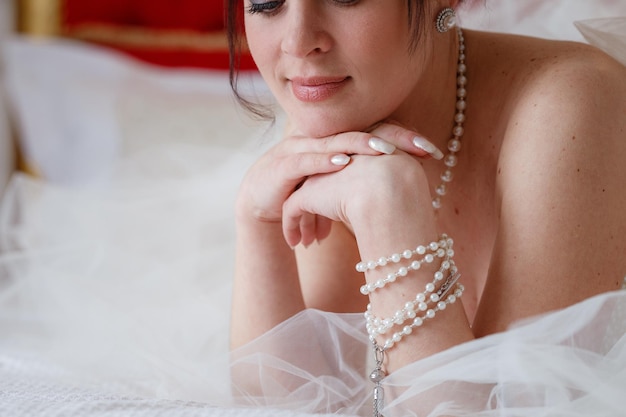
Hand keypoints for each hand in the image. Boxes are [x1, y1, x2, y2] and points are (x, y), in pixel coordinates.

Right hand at [236, 122, 440, 227]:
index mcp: (337, 143)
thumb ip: (365, 186)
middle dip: (393, 139)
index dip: (403, 140)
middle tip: (421, 147)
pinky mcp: (283, 166)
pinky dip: (324, 161)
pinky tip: (342, 164)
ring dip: (360, 145)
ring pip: (335, 142)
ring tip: (385, 150)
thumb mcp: (339, 190)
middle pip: (362, 133)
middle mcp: (322, 140)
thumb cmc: (305, 194)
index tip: (433, 152)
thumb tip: (401, 194)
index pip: (375, 134)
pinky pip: (306, 160)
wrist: (262, 204)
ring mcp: (302, 149)